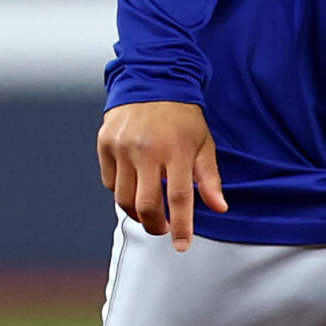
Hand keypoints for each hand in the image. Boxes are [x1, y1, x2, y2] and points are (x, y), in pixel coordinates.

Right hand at [98, 102, 228, 251]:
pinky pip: (110, 182)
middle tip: (162, 229)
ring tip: (149, 211)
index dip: (181, 226)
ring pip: (124, 198)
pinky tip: (134, 184)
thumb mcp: (204, 143)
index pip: (179, 197)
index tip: (182, 245)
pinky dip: (122, 191)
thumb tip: (220, 208)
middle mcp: (147, 150)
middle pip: (146, 204)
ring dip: (137, 212)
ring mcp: (122, 147)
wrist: (151, 80)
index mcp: (176, 150)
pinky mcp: (105, 144)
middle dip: (155, 225)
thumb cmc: (183, 116)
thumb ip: (210, 178)